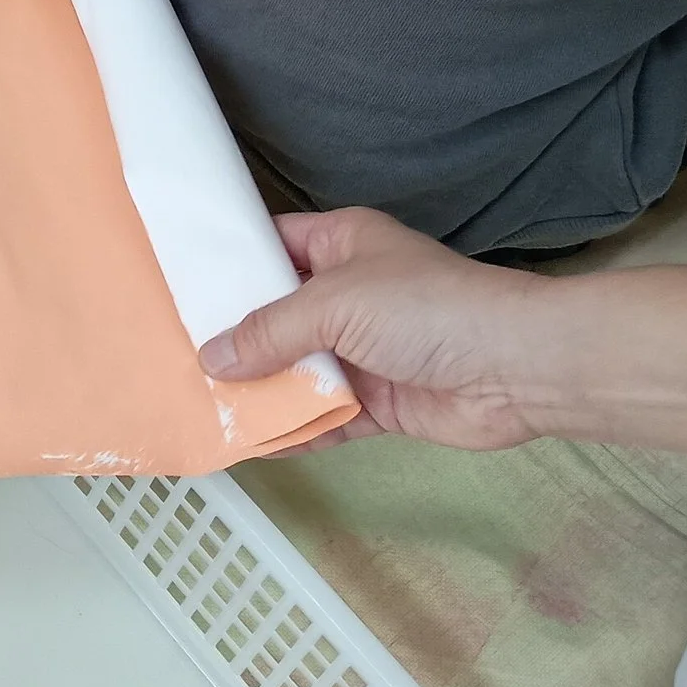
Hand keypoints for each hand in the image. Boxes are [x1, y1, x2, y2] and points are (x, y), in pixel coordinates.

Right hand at [199, 209, 557, 452]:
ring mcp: (364, 350)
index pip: (270, 244)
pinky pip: (325, 416)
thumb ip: (268, 331)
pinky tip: (251, 443)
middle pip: (277, 315)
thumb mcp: (334, 303)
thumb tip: (210, 359)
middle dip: (233, 337)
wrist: (517, 368)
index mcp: (340, 243)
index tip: (172, 285)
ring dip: (260, 390)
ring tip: (198, 404)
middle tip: (169, 354)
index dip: (227, 263)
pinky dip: (294, 430)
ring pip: (297, 369)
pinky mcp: (380, 402)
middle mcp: (348, 293)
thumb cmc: (425, 309)